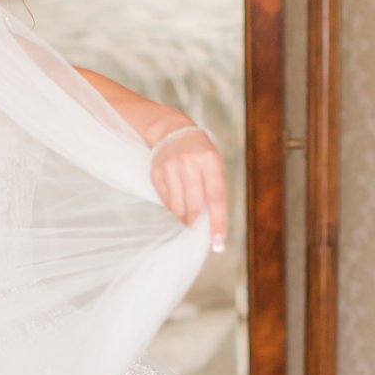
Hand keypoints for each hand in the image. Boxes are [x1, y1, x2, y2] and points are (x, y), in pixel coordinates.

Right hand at [149, 124, 227, 250]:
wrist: (173, 132)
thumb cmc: (200, 154)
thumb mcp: (214, 165)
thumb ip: (214, 190)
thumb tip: (209, 224)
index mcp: (210, 160)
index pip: (216, 198)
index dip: (217, 222)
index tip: (218, 243)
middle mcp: (189, 163)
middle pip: (194, 206)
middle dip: (196, 222)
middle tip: (198, 227)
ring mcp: (170, 167)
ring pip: (177, 208)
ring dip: (184, 216)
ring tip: (188, 211)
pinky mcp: (156, 173)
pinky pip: (165, 202)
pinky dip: (173, 207)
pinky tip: (177, 198)